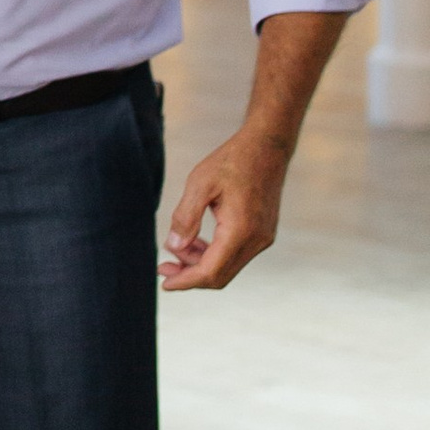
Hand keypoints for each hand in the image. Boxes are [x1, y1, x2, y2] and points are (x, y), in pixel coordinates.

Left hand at [159, 128, 286, 289]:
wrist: (267, 147)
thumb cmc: (232, 160)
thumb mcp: (200, 183)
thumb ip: (186, 217)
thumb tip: (174, 247)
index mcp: (241, 230)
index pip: (210, 271)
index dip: (185, 281)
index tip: (164, 283)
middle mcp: (256, 240)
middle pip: (220, 275)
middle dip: (189, 276)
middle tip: (163, 268)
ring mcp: (263, 238)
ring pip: (228, 266)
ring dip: (200, 264)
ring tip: (175, 251)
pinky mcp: (263, 233)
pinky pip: (236, 254)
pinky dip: (214, 254)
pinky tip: (195, 243)